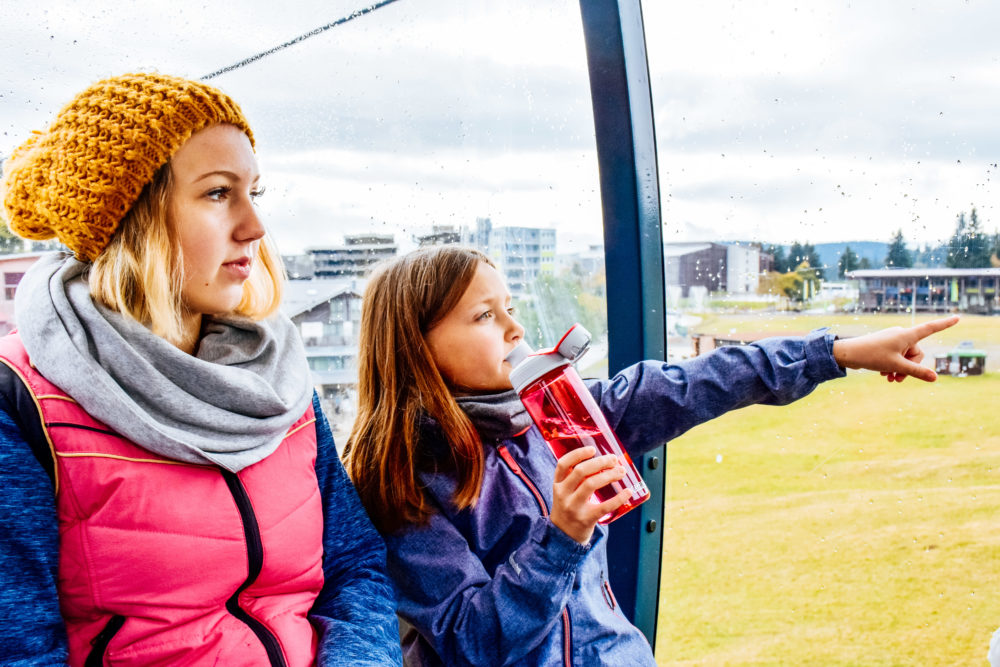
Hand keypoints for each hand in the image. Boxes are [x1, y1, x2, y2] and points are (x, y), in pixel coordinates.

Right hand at [550, 447, 630, 544]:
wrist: (563, 536)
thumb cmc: (569, 508)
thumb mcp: (565, 493)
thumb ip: (576, 479)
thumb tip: (603, 461)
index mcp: (558, 485)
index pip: (563, 464)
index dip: (578, 454)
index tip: (593, 449)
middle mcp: (563, 494)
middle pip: (581, 471)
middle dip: (600, 462)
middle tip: (614, 460)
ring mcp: (573, 507)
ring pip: (591, 485)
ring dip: (609, 475)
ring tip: (621, 472)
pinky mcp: (586, 519)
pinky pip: (604, 507)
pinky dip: (618, 498)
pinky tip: (628, 492)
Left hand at [831, 315, 959, 381]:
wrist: (847, 353)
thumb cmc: (871, 356)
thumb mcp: (896, 366)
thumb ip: (916, 372)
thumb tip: (935, 378)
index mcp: (906, 335)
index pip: (930, 328)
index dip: (945, 324)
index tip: (958, 317)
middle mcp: (901, 334)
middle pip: (917, 353)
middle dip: (910, 367)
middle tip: (897, 379)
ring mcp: (893, 340)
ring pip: (906, 358)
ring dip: (901, 370)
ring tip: (890, 379)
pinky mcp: (886, 345)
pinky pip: (897, 357)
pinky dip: (894, 366)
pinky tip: (885, 375)